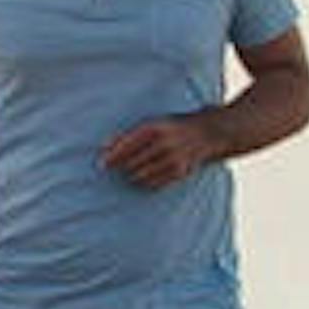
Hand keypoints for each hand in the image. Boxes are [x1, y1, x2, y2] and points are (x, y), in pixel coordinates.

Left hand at [100, 113, 224, 191]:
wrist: (207, 133)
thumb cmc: (171, 127)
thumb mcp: (150, 124)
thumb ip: (126, 135)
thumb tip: (103, 147)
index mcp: (154, 129)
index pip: (125, 146)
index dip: (111, 157)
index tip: (101, 164)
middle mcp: (163, 143)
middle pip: (130, 163)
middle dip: (120, 167)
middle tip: (115, 168)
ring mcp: (172, 159)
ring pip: (140, 176)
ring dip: (131, 176)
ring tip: (131, 171)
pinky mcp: (179, 172)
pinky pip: (153, 184)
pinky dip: (144, 183)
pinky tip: (144, 177)